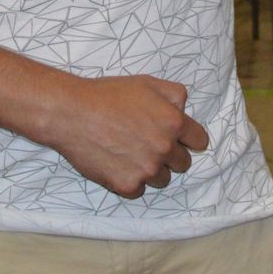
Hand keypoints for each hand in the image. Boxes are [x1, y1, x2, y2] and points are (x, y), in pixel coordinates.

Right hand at [43, 74, 209, 199]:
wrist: (72, 113)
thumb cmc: (108, 95)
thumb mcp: (147, 83)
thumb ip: (175, 95)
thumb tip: (184, 111)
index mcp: (173, 122)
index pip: (199, 141)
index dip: (190, 139)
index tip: (181, 141)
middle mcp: (164, 148)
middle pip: (183, 163)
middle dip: (170, 155)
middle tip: (148, 144)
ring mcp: (146, 170)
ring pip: (162, 179)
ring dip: (152, 170)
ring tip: (130, 153)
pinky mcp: (127, 185)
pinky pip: (139, 190)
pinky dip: (131, 181)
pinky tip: (117, 164)